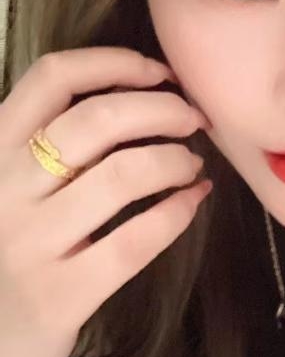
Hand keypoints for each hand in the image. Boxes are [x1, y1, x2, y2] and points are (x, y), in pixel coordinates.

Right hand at [0, 47, 211, 356]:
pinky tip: (194, 200)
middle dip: (163, 109)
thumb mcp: (18, 181)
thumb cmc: (19, 242)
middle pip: (99, 119)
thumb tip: (145, 87)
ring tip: (192, 163)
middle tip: (194, 119)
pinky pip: (135, 240)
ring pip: (122, 175)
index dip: (115, 63)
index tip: (160, 72)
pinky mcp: (59, 294)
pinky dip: (178, 211)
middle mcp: (4, 190)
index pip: (52, 77)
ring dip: (175, 159)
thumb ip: (57, 137)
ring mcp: (28, 244)